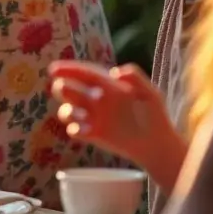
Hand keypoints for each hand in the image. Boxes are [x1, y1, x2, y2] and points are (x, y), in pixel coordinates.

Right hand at [48, 61, 175, 167]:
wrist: (158, 145)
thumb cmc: (155, 116)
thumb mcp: (150, 93)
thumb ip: (136, 78)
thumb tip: (114, 72)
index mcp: (105, 85)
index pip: (83, 74)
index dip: (68, 69)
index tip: (54, 69)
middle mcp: (93, 99)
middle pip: (67, 89)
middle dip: (62, 87)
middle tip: (63, 88)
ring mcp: (91, 117)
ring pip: (67, 110)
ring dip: (67, 110)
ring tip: (80, 115)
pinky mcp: (92, 134)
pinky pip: (74, 130)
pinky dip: (75, 128)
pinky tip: (83, 130)